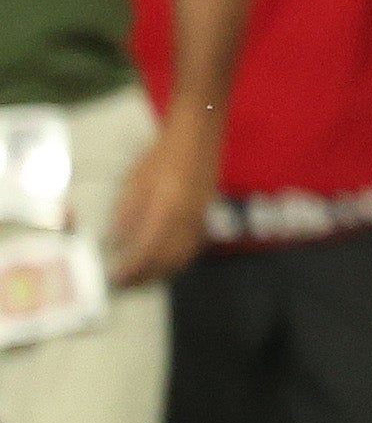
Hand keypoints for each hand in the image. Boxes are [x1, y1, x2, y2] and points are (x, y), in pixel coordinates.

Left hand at [105, 117, 211, 286]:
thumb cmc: (162, 155)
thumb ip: (128, 213)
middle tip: (126, 284)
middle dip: (146, 276)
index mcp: (167, 211)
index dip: (131, 269)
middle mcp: (187, 221)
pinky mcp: (204, 216)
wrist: (197, 138)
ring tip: (143, 278)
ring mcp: (199, 220)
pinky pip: (192, 248)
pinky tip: (165, 260)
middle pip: (167, 260)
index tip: (115, 277)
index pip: (148, 252)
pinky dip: (177, 260)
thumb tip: (117, 241)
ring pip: (183, 257)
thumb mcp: (136, 182)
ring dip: (162, 272)